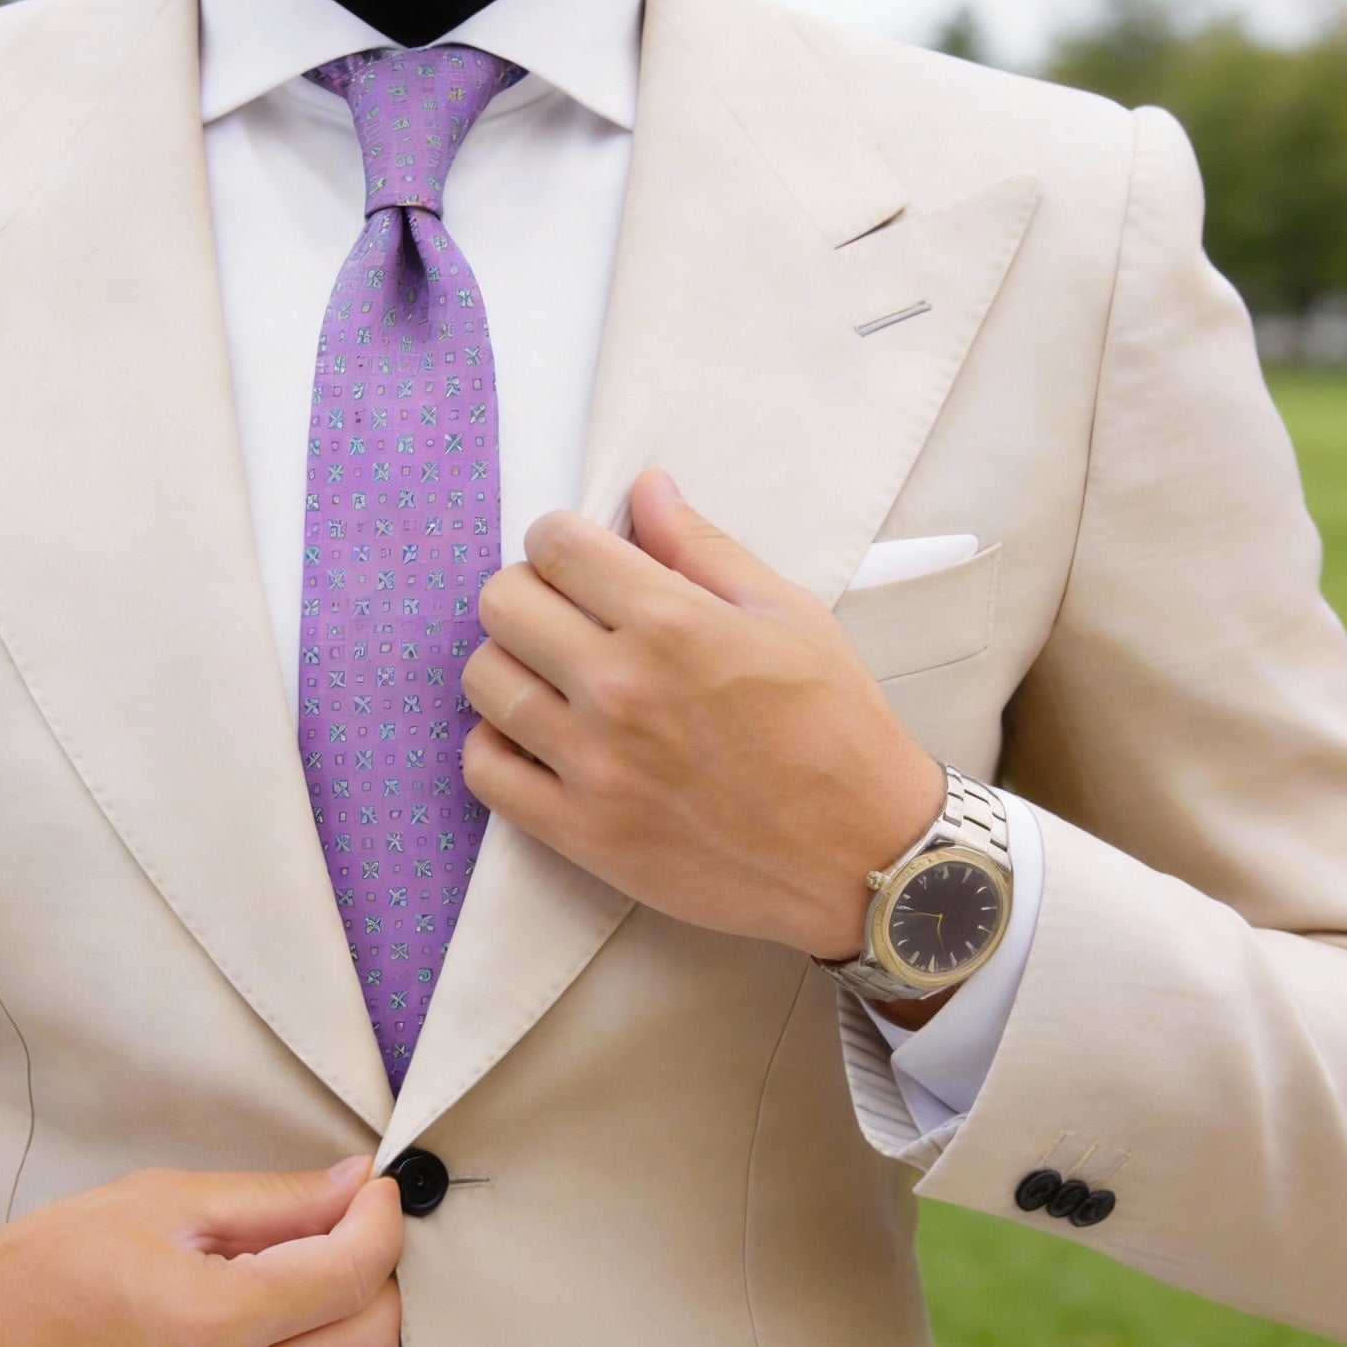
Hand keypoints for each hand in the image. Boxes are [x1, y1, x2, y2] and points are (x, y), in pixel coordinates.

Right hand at [0, 1158, 403, 1346]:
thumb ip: (275, 1202)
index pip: (354, 1274)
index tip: (374, 1200)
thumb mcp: (160, 1204)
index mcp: (209, 1322)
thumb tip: (359, 1188)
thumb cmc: (46, 1272)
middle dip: (372, 1283)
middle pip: (370, 1345)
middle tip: (340, 1246)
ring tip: (280, 1306)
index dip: (380, 1224)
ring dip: (335, 1345)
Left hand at [460, 469, 944, 963]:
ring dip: (508, 665)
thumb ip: (704, 548)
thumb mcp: (789, 615)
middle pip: (502, 604)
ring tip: (549, 678)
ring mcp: (594, 766)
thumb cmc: (836, 730)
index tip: (579, 560)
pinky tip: (535, 738)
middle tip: (563, 616)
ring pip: (484, 681)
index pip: (556, 544)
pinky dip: (495, 745)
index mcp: (673, 623)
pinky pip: (484, 771)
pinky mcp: (581, 833)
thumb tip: (646, 489)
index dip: (560, 540)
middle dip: (527, 593)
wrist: (862, 856)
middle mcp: (621, 689)